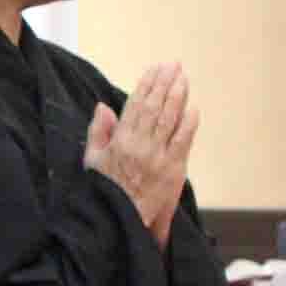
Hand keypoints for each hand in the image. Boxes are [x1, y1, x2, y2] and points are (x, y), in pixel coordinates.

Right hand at [83, 62, 197, 244]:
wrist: (123, 220)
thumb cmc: (106, 189)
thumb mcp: (93, 160)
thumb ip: (98, 131)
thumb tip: (104, 106)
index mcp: (120, 141)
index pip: (135, 105)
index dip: (147, 84)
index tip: (155, 69)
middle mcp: (140, 145)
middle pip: (155, 107)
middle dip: (165, 83)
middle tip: (174, 66)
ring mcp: (158, 157)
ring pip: (170, 119)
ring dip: (178, 96)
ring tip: (183, 79)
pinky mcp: (174, 170)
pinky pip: (184, 141)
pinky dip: (189, 123)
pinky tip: (193, 108)